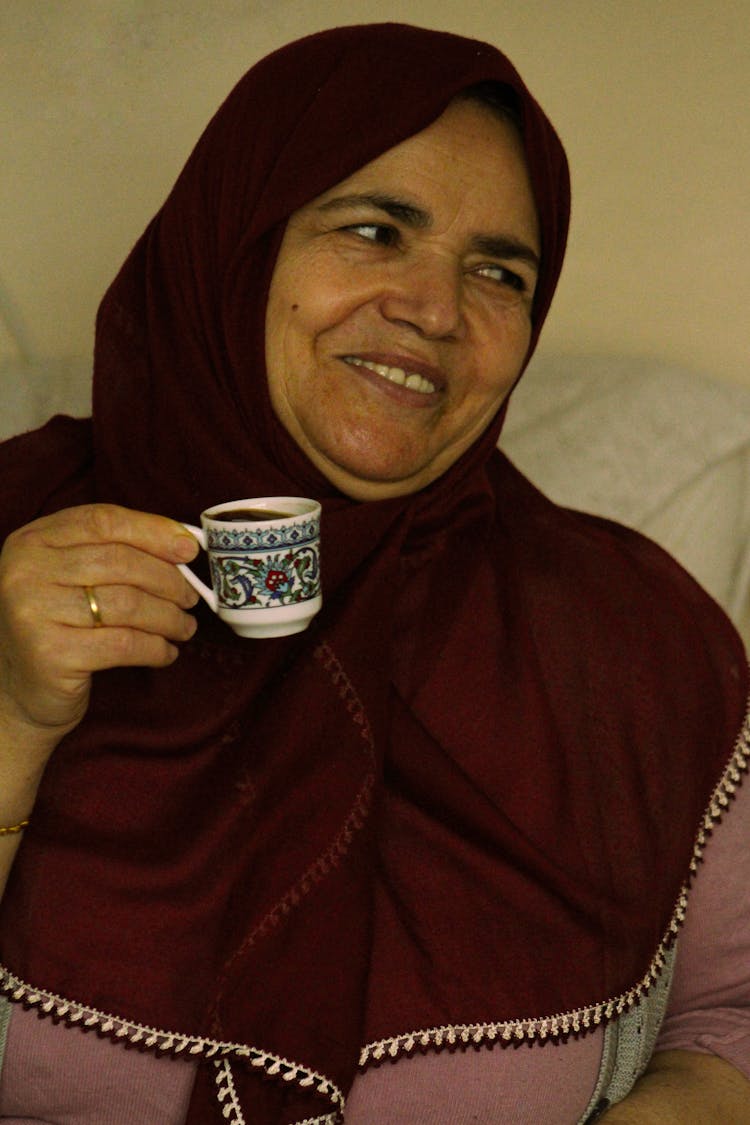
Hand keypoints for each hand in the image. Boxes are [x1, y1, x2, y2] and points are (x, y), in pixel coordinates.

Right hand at [0, 503, 199, 753]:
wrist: (20, 690)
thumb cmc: (59, 625)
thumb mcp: (74, 576)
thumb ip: (116, 551)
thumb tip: (184, 543)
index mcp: (33, 540)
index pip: (103, 521)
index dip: (153, 532)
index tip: (190, 548)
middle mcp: (26, 571)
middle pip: (120, 562)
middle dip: (168, 580)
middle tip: (191, 598)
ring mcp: (34, 612)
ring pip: (127, 604)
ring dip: (168, 617)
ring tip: (184, 627)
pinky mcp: (50, 654)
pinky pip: (123, 644)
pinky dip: (155, 648)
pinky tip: (166, 652)